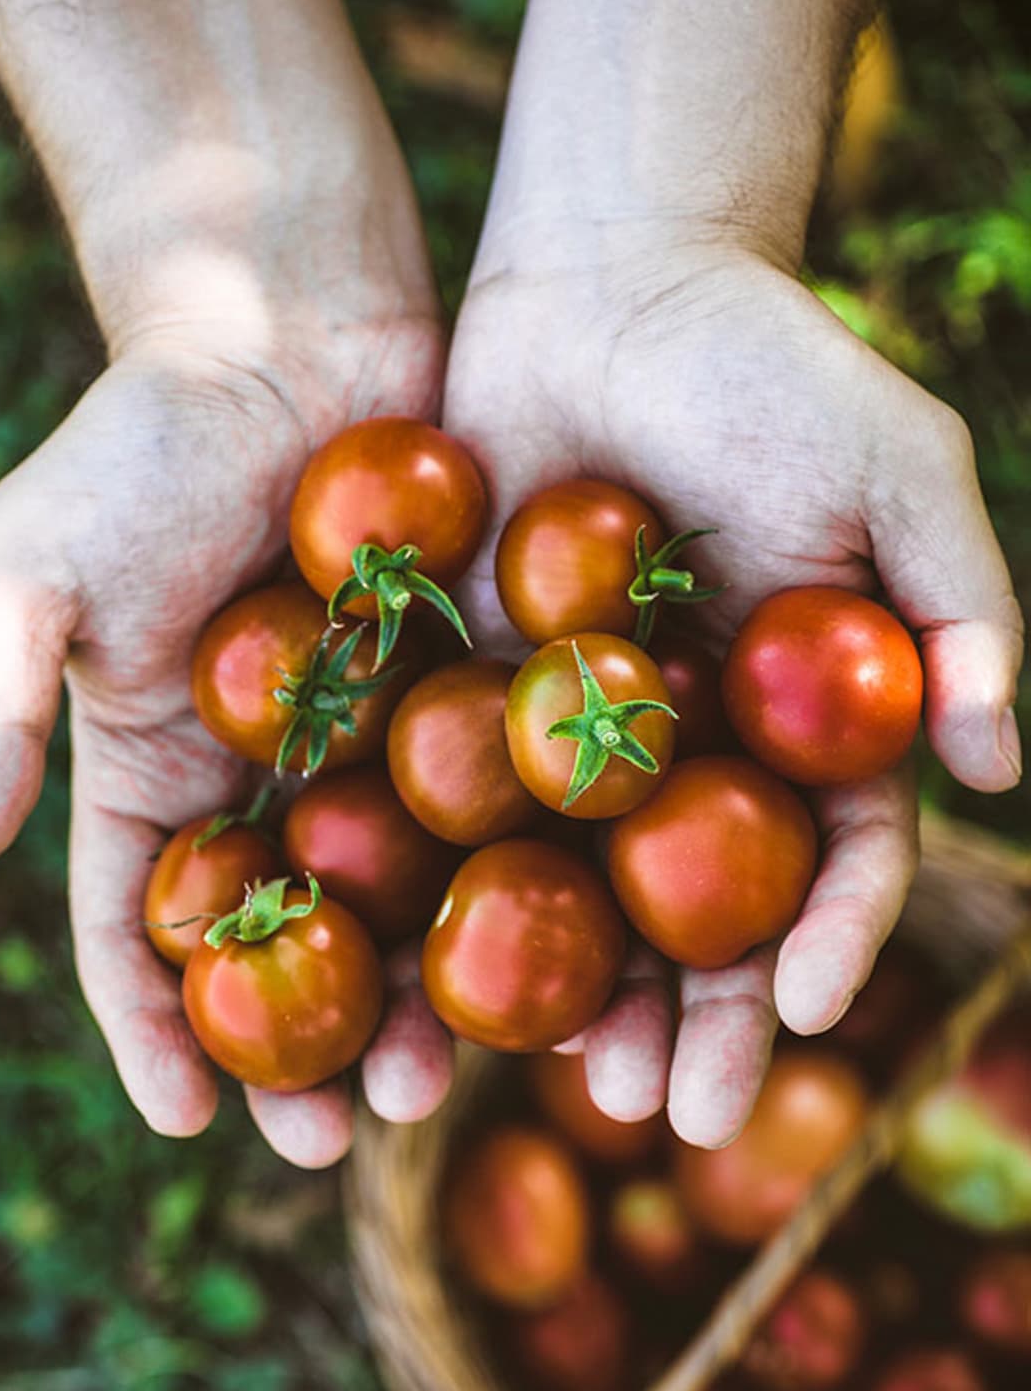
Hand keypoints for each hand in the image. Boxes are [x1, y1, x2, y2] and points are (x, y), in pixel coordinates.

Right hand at [0, 292, 455, 1166]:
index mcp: (152, 769)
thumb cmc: (139, 435)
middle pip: (277, 948)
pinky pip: (485, 810)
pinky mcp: (461, 695)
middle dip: (298, 1048)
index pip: (140, 928)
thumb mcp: (30, 564)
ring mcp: (368, 745)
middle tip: (340, 1137)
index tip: (193, 1120)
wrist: (287, 325)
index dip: (154, 1029)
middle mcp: (262, 779)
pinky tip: (545, 958)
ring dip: (406, 1000)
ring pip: (389, 905)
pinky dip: (506, 886)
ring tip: (441, 1081)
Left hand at [445, 237, 1022, 1145]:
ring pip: (574, 893)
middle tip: (671, 1110)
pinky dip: (443, 890)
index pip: (830, 862)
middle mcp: (692, 754)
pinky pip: (453, 810)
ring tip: (552, 1076)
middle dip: (695, 1016)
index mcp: (802, 724)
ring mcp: (576, 737)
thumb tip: (995, 769)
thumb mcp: (894, 462)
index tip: (807, 1018)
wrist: (605, 280)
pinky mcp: (469, 697)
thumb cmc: (769, 360)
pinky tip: (416, 965)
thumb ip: (959, 602)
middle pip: (699, 914)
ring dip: (568, 991)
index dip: (826, 942)